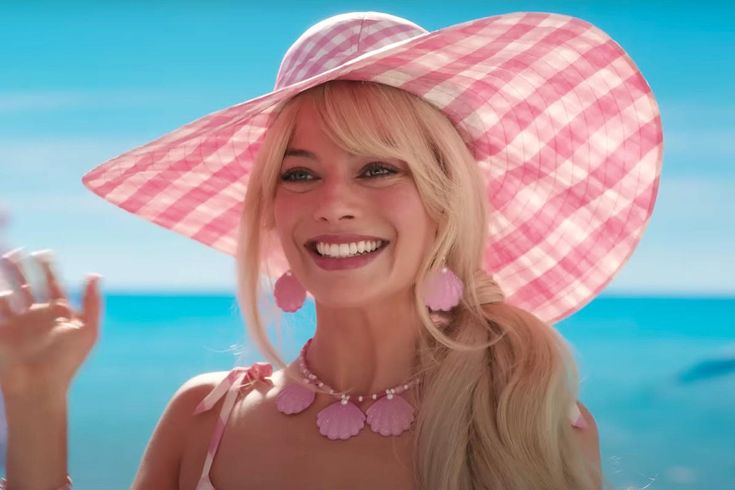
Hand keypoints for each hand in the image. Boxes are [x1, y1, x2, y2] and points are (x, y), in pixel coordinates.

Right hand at [0, 248, 102, 397]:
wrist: (38, 389)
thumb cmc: (66, 362)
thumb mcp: (87, 332)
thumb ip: (92, 303)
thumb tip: (94, 274)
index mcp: (56, 314)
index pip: (52, 284)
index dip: (48, 268)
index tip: (43, 253)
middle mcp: (35, 316)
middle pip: (26, 284)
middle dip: (20, 268)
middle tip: (14, 251)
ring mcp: (15, 324)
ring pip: (7, 293)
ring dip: (4, 277)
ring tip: (2, 257)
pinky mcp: (0, 333)